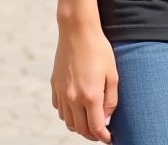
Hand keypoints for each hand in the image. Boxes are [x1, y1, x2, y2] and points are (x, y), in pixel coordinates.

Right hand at [51, 25, 117, 142]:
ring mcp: (62, 94)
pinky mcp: (54, 87)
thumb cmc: (99, 50)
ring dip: (78, 126)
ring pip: (68, 122)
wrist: (77, 33)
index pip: (96, 127)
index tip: (109, 139)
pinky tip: (76, 109)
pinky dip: (67, 115)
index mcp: (90, 96)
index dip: (103, 136)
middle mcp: (73, 99)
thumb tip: (107, 119)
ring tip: (89, 123)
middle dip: (91, 134)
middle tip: (100, 133)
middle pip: (80, 128)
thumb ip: (111, 99)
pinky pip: (60, 110)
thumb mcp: (113, 73)